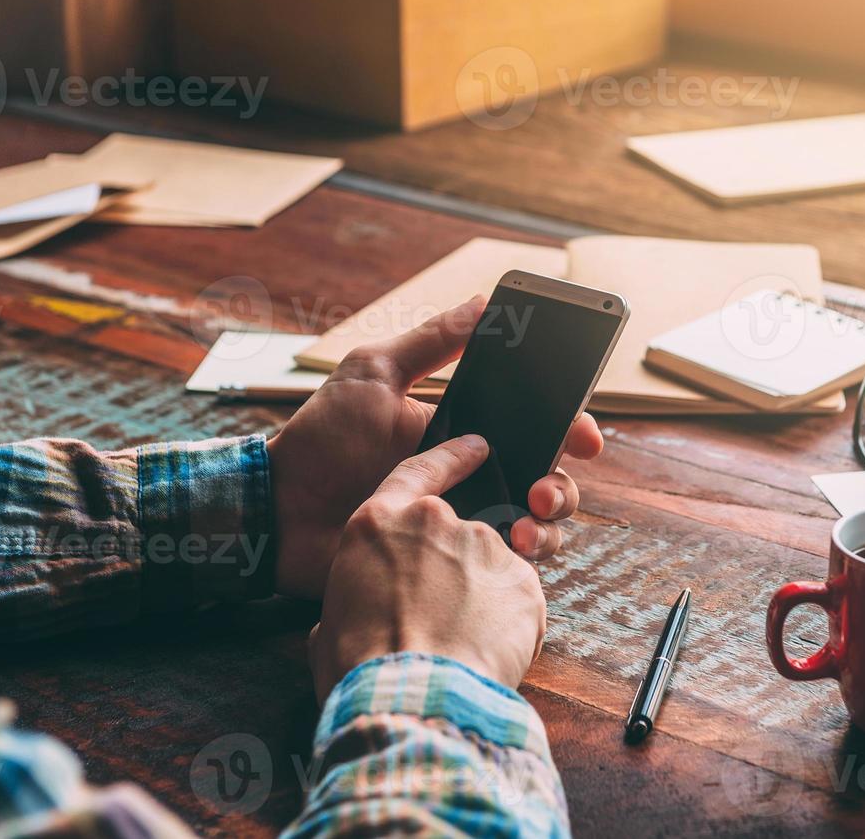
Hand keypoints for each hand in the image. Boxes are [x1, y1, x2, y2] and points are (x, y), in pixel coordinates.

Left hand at [267, 297, 604, 598]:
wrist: (279, 512)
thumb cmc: (322, 439)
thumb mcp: (374, 374)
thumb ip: (431, 341)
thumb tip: (484, 301)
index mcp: (462, 430)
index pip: (533, 427)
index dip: (570, 429)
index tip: (585, 436)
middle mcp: (472, 475)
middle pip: (547, 478)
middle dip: (563, 483)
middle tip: (544, 487)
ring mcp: (462, 520)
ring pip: (537, 523)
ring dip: (549, 521)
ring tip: (526, 520)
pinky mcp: (448, 561)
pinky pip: (503, 564)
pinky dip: (520, 556)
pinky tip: (509, 547)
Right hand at [308, 435, 545, 699]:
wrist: (412, 698)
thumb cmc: (359, 667)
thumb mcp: (330, 622)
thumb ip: (354, 599)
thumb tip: (354, 615)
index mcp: (379, 523)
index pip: (418, 472)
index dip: (449, 459)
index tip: (477, 448)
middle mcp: (437, 523)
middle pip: (458, 532)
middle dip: (456, 568)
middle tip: (442, 616)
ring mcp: (485, 547)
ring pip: (491, 567)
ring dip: (482, 598)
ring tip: (461, 645)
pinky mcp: (522, 581)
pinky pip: (518, 598)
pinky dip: (508, 623)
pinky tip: (488, 654)